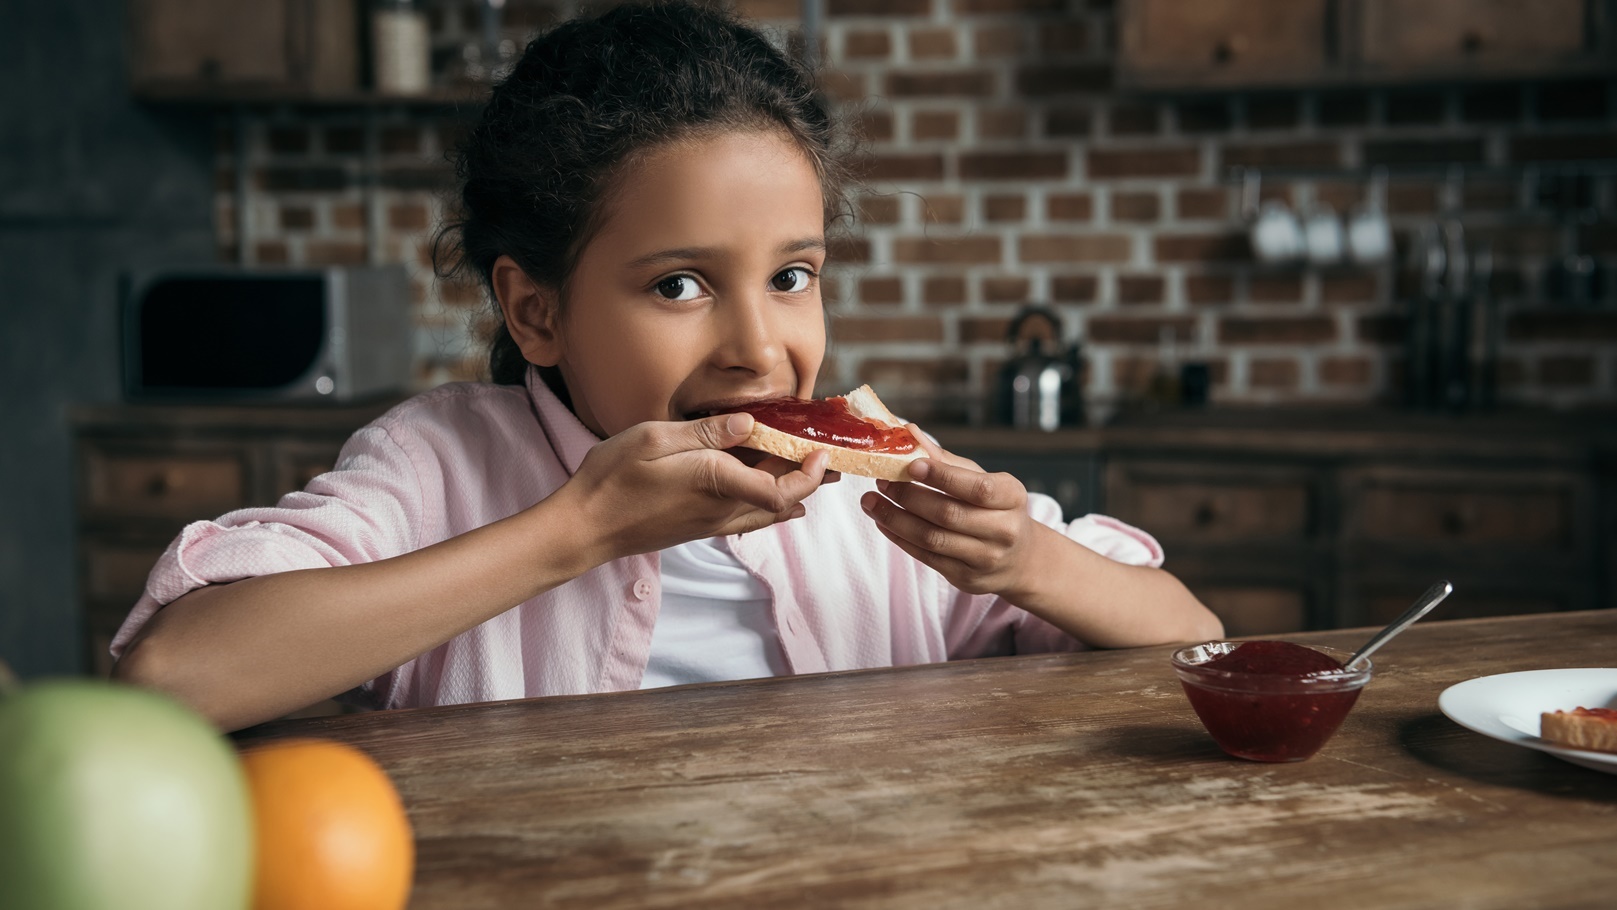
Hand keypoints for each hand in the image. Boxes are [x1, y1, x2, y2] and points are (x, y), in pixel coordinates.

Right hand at [556, 413, 832, 559]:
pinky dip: (767, 504)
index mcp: (716, 483)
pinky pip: (746, 518)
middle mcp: (720, 510)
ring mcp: (709, 524)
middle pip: (782, 503)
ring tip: (809, 473)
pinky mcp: (697, 528)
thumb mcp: (656, 439)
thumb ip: (706, 432)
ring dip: (791, 493)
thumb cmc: (613, 479)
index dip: (809, 474)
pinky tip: (772, 497)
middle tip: (831, 459)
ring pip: (765, 514)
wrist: (585, 527)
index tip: (822, 452)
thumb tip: (749, 424)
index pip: (781, 488)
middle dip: (810, 482)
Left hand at [860, 427, 1040, 596]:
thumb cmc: (994, 509)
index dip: (942, 476)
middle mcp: (1004, 530)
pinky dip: (899, 537)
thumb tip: (910, 433)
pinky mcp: (965, 577)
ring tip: (871, 501)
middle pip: (948, 514)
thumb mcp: (981, 480)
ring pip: (932, 538)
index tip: (911, 465)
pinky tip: (883, 521)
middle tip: (882, 481)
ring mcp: (985, 558)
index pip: (977, 487)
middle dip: (908, 496)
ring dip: (895, 518)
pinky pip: (926, 557)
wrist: (1018, 558)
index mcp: (1011, 497)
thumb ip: (946, 461)